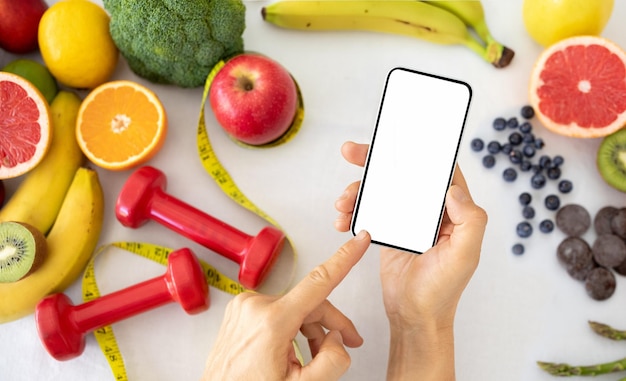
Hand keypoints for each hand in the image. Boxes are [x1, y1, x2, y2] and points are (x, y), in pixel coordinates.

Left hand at [202, 230, 371, 380]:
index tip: (359, 241)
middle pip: (309, 303)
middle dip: (331, 324)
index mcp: (271, 321)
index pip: (318, 282)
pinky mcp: (239, 313)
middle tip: (348, 343)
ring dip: (310, 331)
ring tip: (313, 360)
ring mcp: (244, 308)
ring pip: (294, 309)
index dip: (344, 259)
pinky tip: (292, 354)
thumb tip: (338, 338)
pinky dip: (291, 329)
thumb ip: (331, 361)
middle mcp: (255, 307)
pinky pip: (277, 312)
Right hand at [335, 141, 487, 379]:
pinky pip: (369, 210)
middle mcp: (430, 211)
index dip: (420, 150)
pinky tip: (341, 219)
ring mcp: (407, 219)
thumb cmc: (442, 291)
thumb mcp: (465, 256)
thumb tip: (454, 189)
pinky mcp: (388, 230)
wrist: (413, 317)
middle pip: (402, 173)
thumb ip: (470, 220)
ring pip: (381, 191)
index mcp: (453, 211)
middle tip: (352, 152)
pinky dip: (353, 210)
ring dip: (358, 190)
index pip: (439, 170)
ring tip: (342, 203)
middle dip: (375, 161)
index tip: (396, 138)